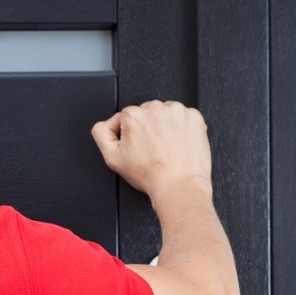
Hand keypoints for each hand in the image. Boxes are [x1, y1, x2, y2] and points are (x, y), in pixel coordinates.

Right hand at [90, 100, 211, 201]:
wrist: (179, 186)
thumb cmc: (150, 175)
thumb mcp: (112, 158)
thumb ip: (101, 134)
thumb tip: (106, 124)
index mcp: (133, 115)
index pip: (127, 117)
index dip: (131, 134)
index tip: (139, 146)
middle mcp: (154, 108)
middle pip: (147, 113)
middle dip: (149, 128)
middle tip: (153, 150)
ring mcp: (176, 111)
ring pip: (166, 114)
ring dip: (166, 127)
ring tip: (167, 148)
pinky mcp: (194, 117)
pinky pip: (184, 118)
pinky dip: (183, 128)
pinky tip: (179, 144)